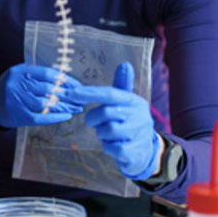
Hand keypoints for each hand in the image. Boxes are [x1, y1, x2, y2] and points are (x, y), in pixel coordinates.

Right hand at [0, 64, 86, 127]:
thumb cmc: (13, 87)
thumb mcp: (22, 74)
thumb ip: (39, 75)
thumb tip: (66, 81)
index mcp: (21, 71)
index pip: (48, 74)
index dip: (65, 80)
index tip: (78, 86)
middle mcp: (18, 85)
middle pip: (48, 90)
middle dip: (67, 95)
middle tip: (80, 99)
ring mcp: (17, 101)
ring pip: (45, 104)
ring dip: (63, 106)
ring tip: (76, 108)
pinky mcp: (19, 116)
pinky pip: (40, 117)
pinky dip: (55, 117)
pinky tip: (66, 116)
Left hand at [63, 62, 160, 180]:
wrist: (145, 151)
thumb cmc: (129, 122)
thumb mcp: (126, 104)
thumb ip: (121, 85)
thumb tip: (125, 64)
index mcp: (135, 102)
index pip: (110, 94)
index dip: (90, 93)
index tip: (72, 93)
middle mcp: (139, 116)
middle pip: (106, 112)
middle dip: (95, 118)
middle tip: (96, 122)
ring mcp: (139, 134)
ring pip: (108, 131)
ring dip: (102, 133)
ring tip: (108, 134)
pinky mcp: (134, 152)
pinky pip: (112, 148)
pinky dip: (107, 147)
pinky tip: (113, 145)